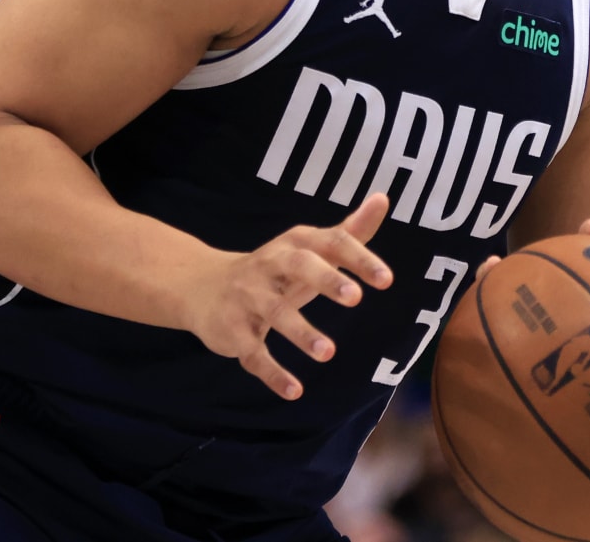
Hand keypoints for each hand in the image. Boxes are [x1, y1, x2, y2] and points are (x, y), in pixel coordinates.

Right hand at [183, 192, 393, 399]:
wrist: (202, 287)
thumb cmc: (274, 270)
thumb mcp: (308, 249)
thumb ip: (349, 231)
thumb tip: (383, 198)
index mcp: (293, 246)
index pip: (330, 243)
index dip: (358, 259)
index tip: (387, 280)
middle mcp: (269, 266)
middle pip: (297, 267)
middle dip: (325, 280)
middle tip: (356, 298)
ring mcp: (248, 299)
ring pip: (274, 312)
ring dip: (300, 332)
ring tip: (328, 352)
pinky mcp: (233, 331)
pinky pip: (252, 352)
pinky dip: (272, 373)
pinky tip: (295, 392)